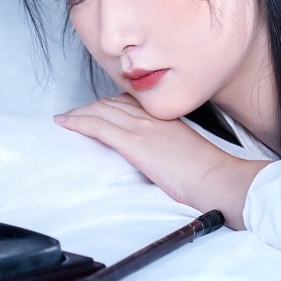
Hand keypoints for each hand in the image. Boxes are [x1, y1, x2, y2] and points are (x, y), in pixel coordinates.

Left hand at [53, 94, 271, 229]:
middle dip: (90, 107)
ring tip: (65, 118)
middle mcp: (151, 118)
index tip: (98, 110)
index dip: (109, 104)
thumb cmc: (207, 172)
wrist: (215, 177)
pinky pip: (97, 126)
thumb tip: (159, 156)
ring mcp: (141, 128)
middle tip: (75, 114)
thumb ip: (170, 147)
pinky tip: (65, 123)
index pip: (130, 103)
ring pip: (100, 111)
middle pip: (111, 103)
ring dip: (79, 113)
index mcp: (165, 119)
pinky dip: (77, 122)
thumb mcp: (186, 152)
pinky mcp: (133, 143)